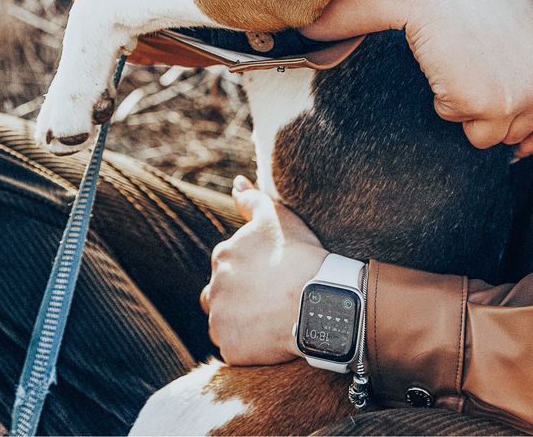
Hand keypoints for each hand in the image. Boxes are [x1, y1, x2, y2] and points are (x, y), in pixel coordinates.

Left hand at [200, 177, 327, 364]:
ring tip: (270, 319)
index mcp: (222, 256)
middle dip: (239, 296)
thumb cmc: (300, 254)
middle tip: (270, 298)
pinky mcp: (232, 349)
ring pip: (224, 322)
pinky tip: (271, 337)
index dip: (250, 270)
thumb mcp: (277, 216)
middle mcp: (213, 288)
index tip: (271, 274)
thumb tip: (236, 183)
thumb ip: (252, 198)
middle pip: (221, 294)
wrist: (319, 299)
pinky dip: (248, 345)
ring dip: (240, 321)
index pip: (227, 265)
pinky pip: (235, 349)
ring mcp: (221, 321)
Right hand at [302, 0, 532, 156]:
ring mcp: (515, 99)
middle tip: (470, 79)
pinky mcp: (481, 105)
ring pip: (485, 136)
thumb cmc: (474, 0)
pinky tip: (444, 68)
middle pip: (515, 134)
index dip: (530, 139)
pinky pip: (453, 119)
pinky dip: (442, 100)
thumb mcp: (527, 25)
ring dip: (465, 112)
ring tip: (458, 71)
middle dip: (489, 117)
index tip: (516, 148)